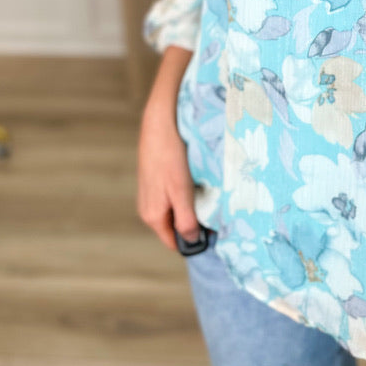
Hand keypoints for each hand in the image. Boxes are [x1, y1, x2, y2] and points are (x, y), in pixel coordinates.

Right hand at [136, 46, 197, 249]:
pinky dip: (185, 192)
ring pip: (175, 209)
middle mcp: (148, 208)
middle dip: (194, 221)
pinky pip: (173, 195)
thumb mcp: (182, 191)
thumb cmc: (170, 156)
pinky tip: (196, 179)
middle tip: (216, 211)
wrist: (160, 123)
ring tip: (208, 193)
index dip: (193, 241)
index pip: (174, 242)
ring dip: (191, 205)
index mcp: (152, 216)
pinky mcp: (155, 179)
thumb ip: (186, 219)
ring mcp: (151, 193)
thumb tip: (191, 242)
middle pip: (175, 226)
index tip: (214, 233)